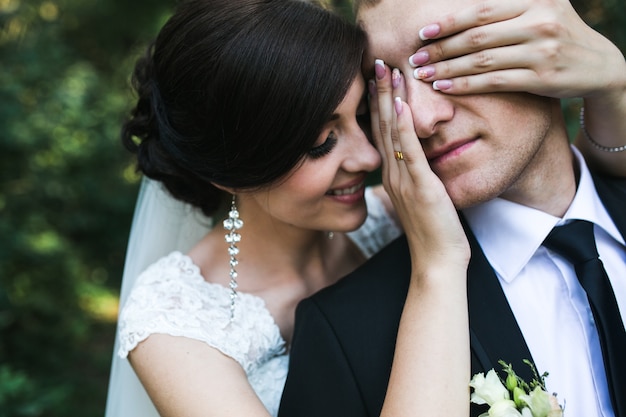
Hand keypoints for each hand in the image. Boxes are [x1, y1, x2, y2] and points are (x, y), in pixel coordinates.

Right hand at [369, 60, 468, 270]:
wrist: (436, 262)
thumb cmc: (432, 233)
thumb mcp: (419, 200)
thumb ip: (413, 178)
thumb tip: (413, 163)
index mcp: (392, 176)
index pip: (381, 133)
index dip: (377, 104)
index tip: (376, 78)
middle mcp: (392, 175)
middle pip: (380, 126)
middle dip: (377, 92)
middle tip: (375, 62)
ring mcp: (403, 180)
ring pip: (391, 133)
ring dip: (388, 99)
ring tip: (386, 71)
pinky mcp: (420, 186)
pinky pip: (410, 151)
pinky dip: (404, 126)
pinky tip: (400, 104)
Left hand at [408, 0, 625, 99]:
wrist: (599, 65)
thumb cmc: (558, 36)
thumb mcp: (542, 9)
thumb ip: (508, 7)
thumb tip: (465, 5)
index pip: (481, 10)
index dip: (449, 22)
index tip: (423, 32)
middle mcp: (540, 20)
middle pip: (477, 35)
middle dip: (441, 47)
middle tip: (415, 56)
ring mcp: (542, 50)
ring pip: (481, 60)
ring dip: (446, 68)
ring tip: (423, 73)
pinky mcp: (541, 77)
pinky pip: (493, 81)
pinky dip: (465, 85)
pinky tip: (444, 87)